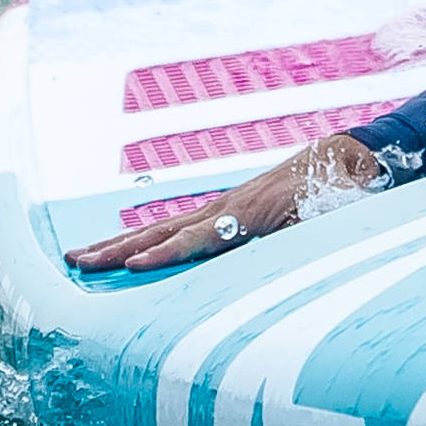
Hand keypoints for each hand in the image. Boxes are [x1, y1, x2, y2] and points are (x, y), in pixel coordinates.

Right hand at [65, 130, 384, 274]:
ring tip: (80, 256)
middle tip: (78, 264)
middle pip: (165, 231)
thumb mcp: (332, 216)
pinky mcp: (226, 210)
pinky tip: (124, 249)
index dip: (170, 253)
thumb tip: (290, 255)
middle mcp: (228, 207)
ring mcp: (222, 206)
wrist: (347, 158)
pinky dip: (146, 238)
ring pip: (162, 227)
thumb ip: (307, 233)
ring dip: (120, 243)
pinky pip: (179, 227)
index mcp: (251, 213)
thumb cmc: (341, 193)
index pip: (201, 237)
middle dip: (119, 249)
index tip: (136, 266)